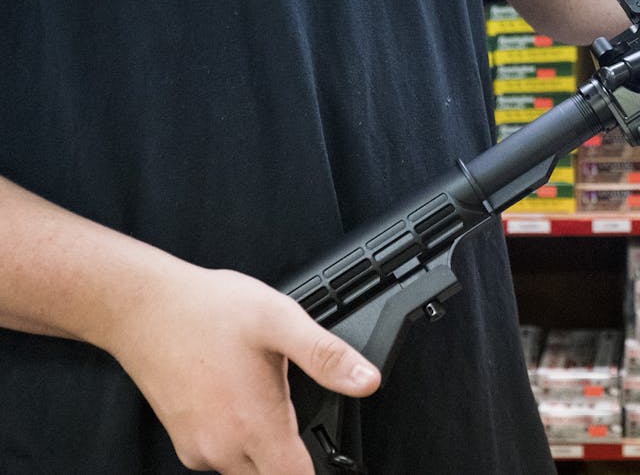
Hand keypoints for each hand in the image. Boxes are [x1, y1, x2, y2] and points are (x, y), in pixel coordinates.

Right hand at [106, 264, 379, 473]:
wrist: (144, 308)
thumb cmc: (209, 312)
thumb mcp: (280, 320)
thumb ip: (326, 356)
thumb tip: (368, 381)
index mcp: (254, 427)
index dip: (317, 472)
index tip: (329, 453)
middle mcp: (222, 448)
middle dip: (292, 458)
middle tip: (294, 410)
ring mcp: (197, 447)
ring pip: (246, 468)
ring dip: (265, 447)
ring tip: (268, 398)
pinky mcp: (182, 439)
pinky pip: (221, 454)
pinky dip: (239, 438)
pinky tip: (242, 399)